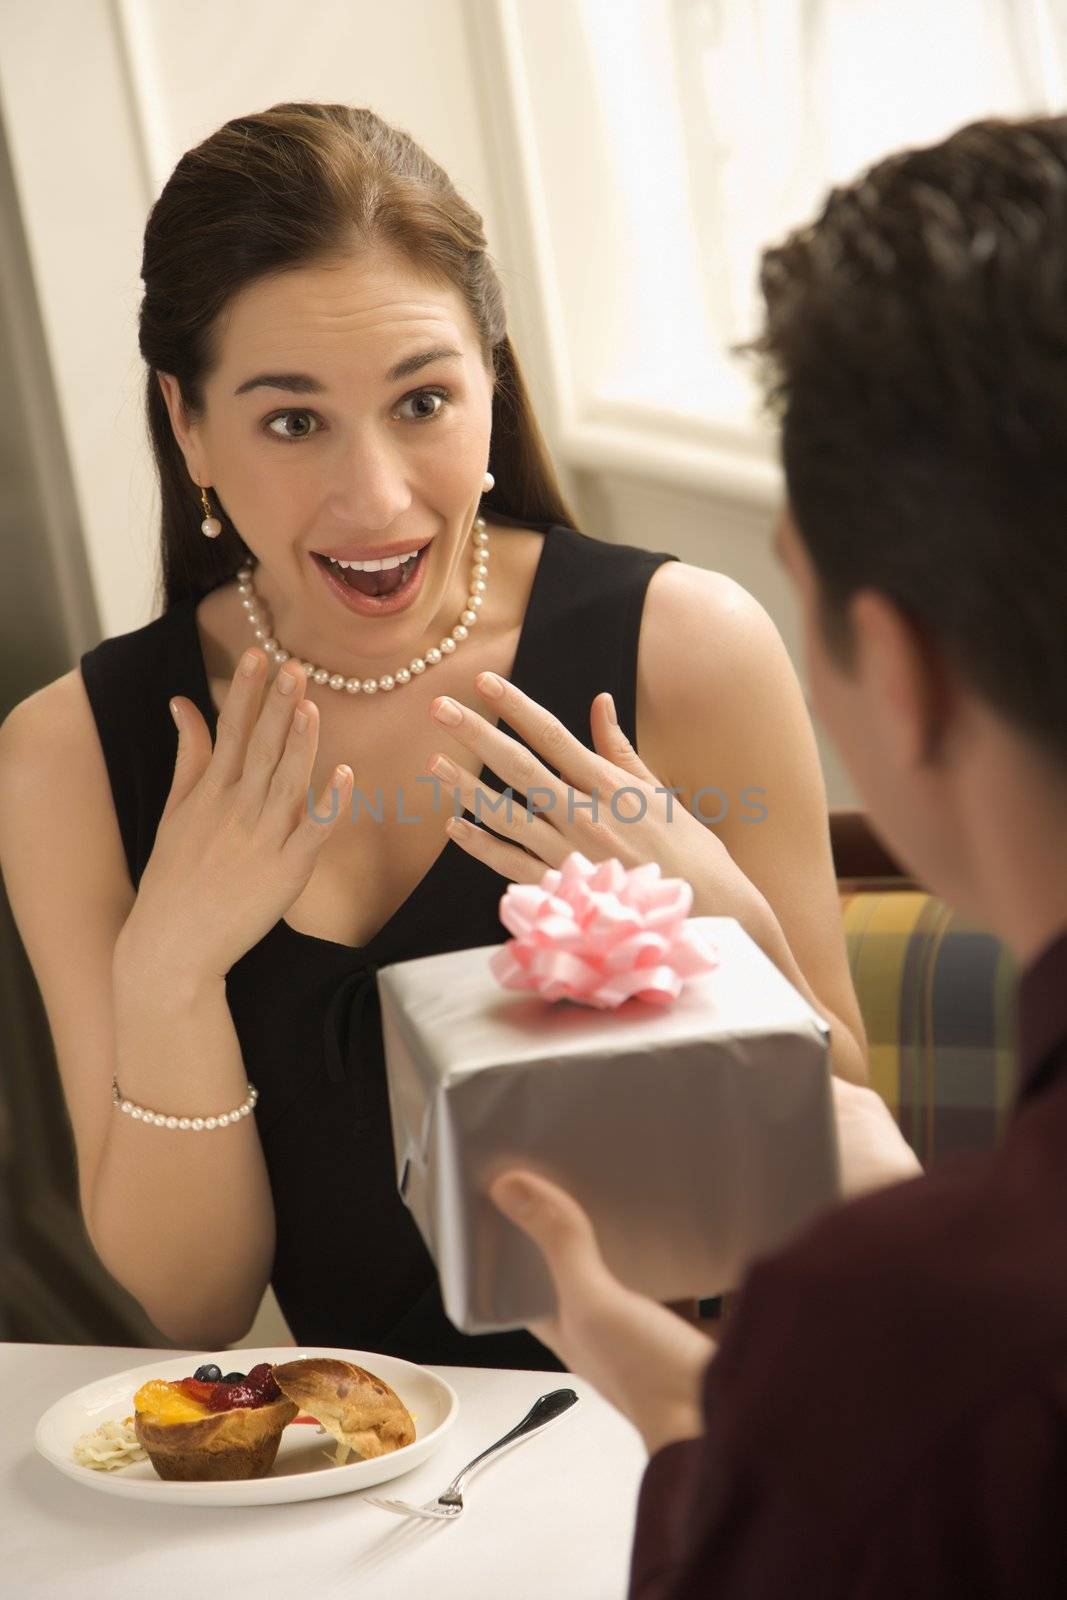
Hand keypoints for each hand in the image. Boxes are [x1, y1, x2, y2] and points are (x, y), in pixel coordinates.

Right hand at [117, 651, 352, 982]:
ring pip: (288, 783)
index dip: (246, 692)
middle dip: (277, 706)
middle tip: (294, 666)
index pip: (231, 731)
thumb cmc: (173, 875)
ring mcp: (262, 840)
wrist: (173, 943)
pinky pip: (312, 832)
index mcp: (209, 793)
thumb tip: (183, 703)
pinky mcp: (287, 871)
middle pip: (262, 750)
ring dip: (301, 744)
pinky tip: (345, 775)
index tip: (259, 654)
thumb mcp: (174, 810)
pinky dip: (328, 804)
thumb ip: (188, 755)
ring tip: (312, 706)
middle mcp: (235, 810)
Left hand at [427, 674, 761, 922]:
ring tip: (432, 763)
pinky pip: (511, 865)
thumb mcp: (660, 794)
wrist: (712, 915)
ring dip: (465, 787)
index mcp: (612, 787)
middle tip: (440, 707)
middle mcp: (587, 817)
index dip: (515, 706)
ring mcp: (571, 855)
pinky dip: (481, 846)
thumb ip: (621, 751)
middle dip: (477, 733)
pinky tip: (454, 827)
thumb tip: (598, 703)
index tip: (484, 682)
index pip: (553, 736)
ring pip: (506, 815)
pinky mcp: (564, 890)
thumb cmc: (692, 854)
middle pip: (519, 767)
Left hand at [489, 1170, 713, 1456]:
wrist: (725, 1420)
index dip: (520, 1246)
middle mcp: (609, 1329)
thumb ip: (560, 1245)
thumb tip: (509, 1188)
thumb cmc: (649, 1382)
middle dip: (585, 1233)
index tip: (516, 1197)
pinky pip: (690, 1281)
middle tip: (577, 1177)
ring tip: (630, 1186)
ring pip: (638, 1273)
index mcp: (571, 1329)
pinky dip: (690, 1257)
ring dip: (637, 1241)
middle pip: (588, 1272)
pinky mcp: (695, 1324)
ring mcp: (654, 1327)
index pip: (531, 1283)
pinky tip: (692, 1223)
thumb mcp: (594, 1303)